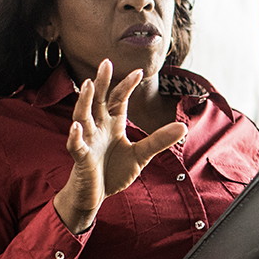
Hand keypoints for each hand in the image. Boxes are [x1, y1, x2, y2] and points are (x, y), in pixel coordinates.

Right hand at [54, 59, 188, 232]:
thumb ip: (158, 140)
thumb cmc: (113, 171)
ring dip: (84, 101)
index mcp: (112, 124)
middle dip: (101, 83)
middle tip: (106, 63)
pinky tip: (76, 127)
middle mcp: (97, 128)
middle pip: (97, 101)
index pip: (118, 100)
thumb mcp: (141, 155)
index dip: (126, 86)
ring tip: (87, 85)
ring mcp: (87, 141)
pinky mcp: (81, 158)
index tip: (139, 71)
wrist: (95, 194)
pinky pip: (76, 145)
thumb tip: (183, 127)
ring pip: (82, 117)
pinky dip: (75, 136)